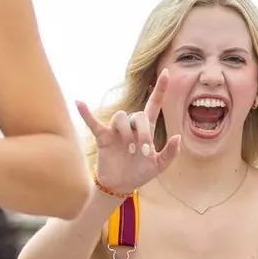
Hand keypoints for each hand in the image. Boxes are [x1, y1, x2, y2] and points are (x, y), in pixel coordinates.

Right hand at [74, 69, 182, 195]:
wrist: (122, 185)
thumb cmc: (140, 172)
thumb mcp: (159, 166)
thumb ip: (170, 153)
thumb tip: (177, 137)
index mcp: (147, 129)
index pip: (154, 104)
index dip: (160, 89)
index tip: (166, 73)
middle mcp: (131, 126)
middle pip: (138, 115)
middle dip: (142, 133)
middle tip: (143, 152)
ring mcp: (116, 130)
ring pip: (120, 117)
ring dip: (126, 133)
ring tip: (129, 150)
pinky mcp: (102, 136)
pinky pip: (92, 122)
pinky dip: (86, 113)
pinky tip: (79, 103)